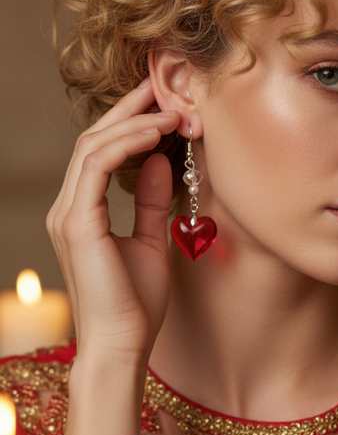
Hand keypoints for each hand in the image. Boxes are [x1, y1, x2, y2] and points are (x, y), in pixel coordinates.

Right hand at [47, 79, 179, 364]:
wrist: (123, 347)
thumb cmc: (136, 305)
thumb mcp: (152, 241)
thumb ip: (153, 201)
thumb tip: (161, 159)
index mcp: (82, 212)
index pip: (100, 151)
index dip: (128, 121)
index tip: (161, 100)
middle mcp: (69, 207)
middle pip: (93, 139)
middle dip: (130, 109)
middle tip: (164, 87)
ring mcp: (68, 213)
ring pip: (92, 146)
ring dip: (133, 122)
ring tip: (172, 110)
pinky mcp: (78, 223)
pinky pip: (97, 165)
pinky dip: (127, 143)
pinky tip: (158, 133)